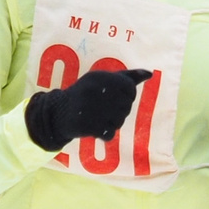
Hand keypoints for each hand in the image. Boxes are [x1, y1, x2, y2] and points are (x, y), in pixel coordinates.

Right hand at [27, 67, 151, 151]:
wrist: (58, 112)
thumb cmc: (86, 94)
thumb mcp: (103, 80)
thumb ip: (127, 77)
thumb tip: (150, 74)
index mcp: (100, 77)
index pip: (130, 89)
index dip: (128, 96)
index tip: (117, 97)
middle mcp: (94, 90)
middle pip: (126, 106)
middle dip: (120, 111)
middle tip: (105, 110)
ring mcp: (90, 108)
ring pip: (119, 121)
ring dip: (113, 123)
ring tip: (99, 118)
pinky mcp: (86, 125)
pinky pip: (109, 134)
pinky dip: (105, 134)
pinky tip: (95, 127)